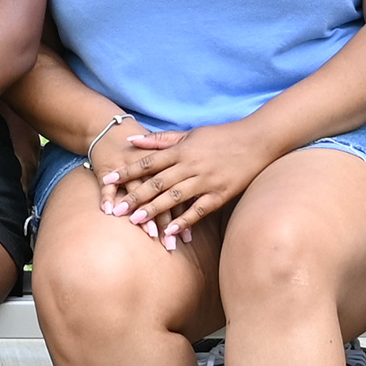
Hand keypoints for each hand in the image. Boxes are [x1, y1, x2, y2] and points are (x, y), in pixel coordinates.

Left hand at [101, 120, 275, 242]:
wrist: (257, 140)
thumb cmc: (221, 136)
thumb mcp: (190, 134)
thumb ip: (161, 140)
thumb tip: (132, 139)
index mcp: (182, 150)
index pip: (148, 162)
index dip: (127, 171)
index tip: (107, 180)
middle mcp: (191, 165)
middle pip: (157, 182)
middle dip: (135, 196)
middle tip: (115, 209)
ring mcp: (206, 181)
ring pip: (175, 197)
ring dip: (154, 210)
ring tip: (135, 221)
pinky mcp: (221, 194)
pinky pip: (200, 210)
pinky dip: (185, 221)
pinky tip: (171, 231)